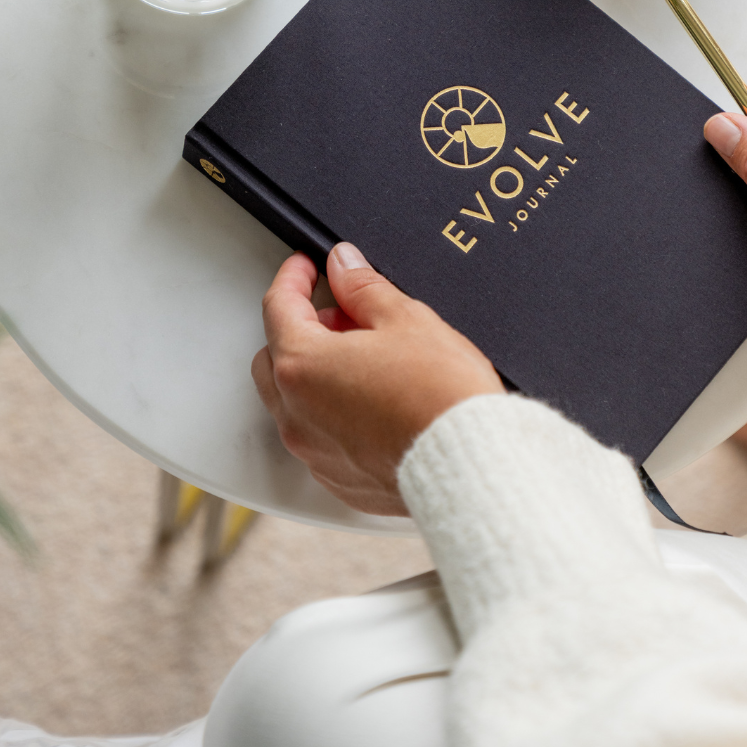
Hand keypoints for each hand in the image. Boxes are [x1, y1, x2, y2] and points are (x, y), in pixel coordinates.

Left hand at [252, 243, 504, 515]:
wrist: (472, 465)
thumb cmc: (441, 397)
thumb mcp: (405, 319)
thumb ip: (363, 287)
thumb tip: (344, 266)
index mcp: (303, 366)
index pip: (278, 307)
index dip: (293, 277)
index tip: (306, 266)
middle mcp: (296, 414)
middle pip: (274, 356)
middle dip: (299, 328)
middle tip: (340, 313)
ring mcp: (314, 453)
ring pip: (291, 401)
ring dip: (313, 373)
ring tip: (363, 359)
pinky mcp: (338, 479)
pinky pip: (318, 437)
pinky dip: (331, 414)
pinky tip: (371, 402)